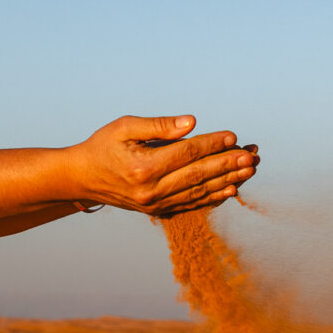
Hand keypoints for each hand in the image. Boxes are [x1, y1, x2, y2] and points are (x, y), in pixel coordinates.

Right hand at [67, 115, 259, 216]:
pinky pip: (190, 204)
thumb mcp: (124, 127)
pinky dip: (212, 197)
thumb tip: (192, 122)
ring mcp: (155, 204)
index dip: (212, 144)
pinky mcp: (157, 210)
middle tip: (251, 156)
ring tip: (248, 171)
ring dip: (227, 181)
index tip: (233, 136)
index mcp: (144, 167)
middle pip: (198, 175)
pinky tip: (230, 189)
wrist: (81, 178)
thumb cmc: (103, 146)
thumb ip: (158, 125)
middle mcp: (151, 190)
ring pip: (198, 192)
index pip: (187, 153)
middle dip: (228, 165)